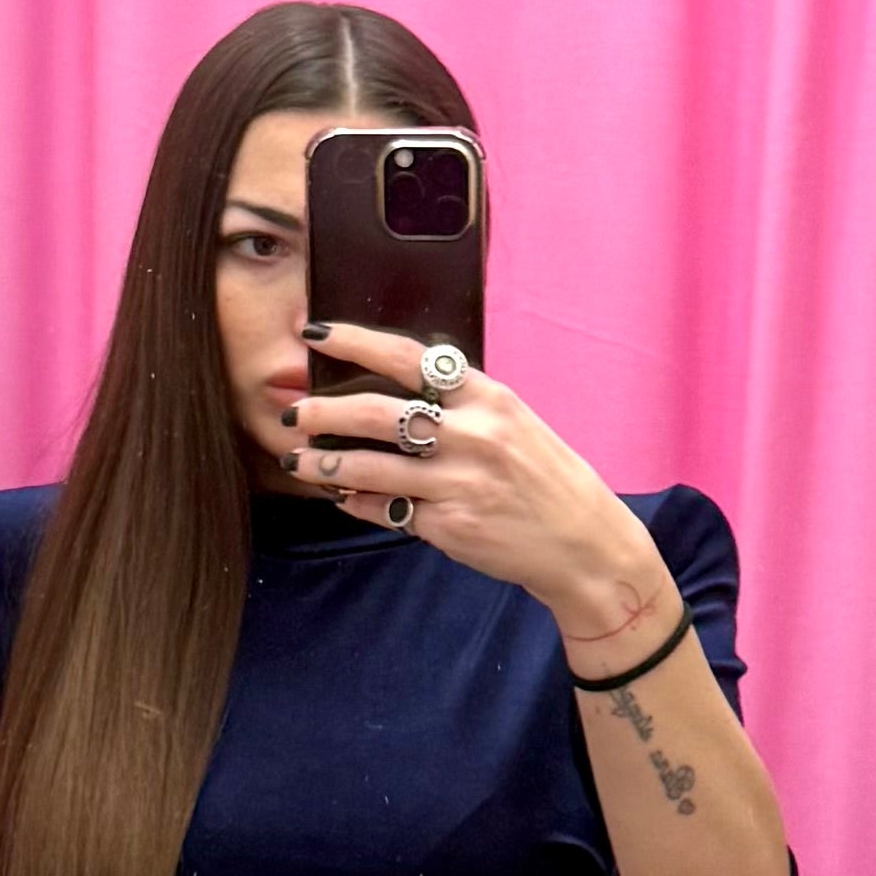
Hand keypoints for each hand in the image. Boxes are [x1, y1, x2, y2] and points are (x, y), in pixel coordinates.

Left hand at [294, 320, 672, 650]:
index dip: (356, 341)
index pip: (409, 358)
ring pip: (371, 467)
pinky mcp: (450, 525)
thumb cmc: (544, 477)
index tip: (316, 333)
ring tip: (297, 463)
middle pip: (377, 412)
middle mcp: (473, 435)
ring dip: (325, 463)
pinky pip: (387, 509)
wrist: (583, 542)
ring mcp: (460, 482)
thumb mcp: (513, 423)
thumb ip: (460, 405)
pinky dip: (358, 501)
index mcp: (488, 398)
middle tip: (292, 412)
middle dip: (323, 411)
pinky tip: (341, 495)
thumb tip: (394, 391)